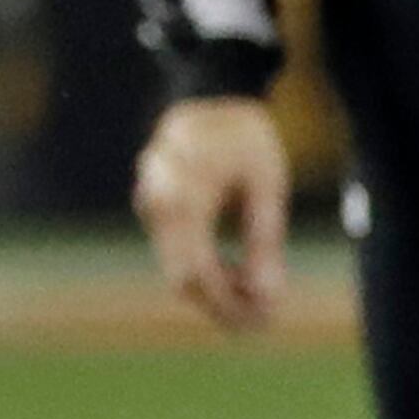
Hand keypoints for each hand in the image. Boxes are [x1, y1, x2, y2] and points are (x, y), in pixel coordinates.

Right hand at [134, 96, 290, 327]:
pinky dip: (205, 270)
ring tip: (259, 293)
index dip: (230, 304)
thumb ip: (265, 240)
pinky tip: (236, 271)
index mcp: (186, 192)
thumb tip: (269, 297)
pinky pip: (175, 254)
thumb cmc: (245, 138)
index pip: (199, 271)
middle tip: (264, 321)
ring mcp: (150, 207)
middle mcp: (159, 203)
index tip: (264, 321)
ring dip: (216, 291)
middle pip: (183, 279)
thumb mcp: (268, 185)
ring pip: (177, 271)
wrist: (210, 97)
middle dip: (223, 306)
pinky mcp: (153, 212)